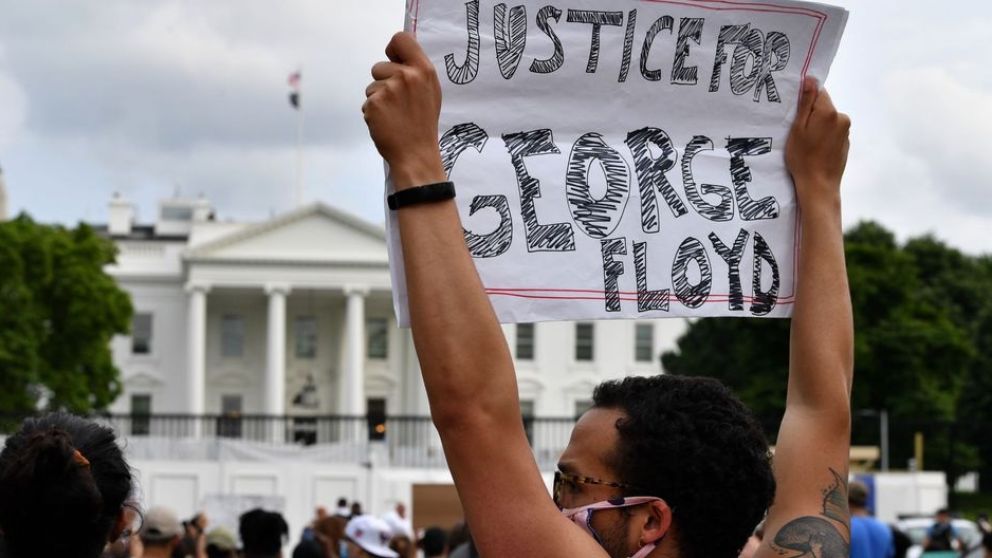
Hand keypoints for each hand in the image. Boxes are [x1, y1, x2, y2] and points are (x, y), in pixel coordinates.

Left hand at [363, 32, 445, 189]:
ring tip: (394, 116)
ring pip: (371, 86)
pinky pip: (367, 102)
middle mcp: (407, 76)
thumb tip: (398, 59)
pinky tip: (386, 124)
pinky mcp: (375, 103)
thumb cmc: (423, 125)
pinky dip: (373, 113)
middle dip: (383, 82)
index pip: (401, 39)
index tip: (394, 62)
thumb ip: (416, 73)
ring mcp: (389, 89)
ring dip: (378, 100)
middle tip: (398, 104)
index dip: (393, 49)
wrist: (416, 155)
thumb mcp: (430, 93)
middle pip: (380, 66)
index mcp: (424, 70)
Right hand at [785, 77, 850, 209]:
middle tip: (797, 132)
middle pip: (824, 107)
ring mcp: (846, 131)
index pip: (818, 92)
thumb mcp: (797, 129)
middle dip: (811, 115)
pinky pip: (832, 132)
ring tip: (806, 144)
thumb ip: (805, 103)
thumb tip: (810, 79)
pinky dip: (823, 137)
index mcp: (829, 111)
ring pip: (828, 120)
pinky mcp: (846, 143)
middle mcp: (842, 118)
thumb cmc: (803, 158)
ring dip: (817, 126)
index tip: (796, 114)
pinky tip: (815, 151)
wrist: (819, 186)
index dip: (805, 101)